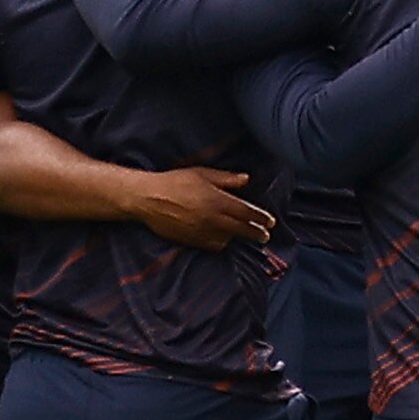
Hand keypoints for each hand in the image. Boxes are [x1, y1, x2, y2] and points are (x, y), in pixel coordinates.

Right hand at [132, 165, 273, 250]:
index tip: (270, 222)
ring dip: (237, 237)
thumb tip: (246, 180)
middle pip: (242, 230)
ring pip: (228, 239)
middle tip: (265, 236)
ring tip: (243, 235)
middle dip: (256, 233)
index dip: (261, 218)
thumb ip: (226, 179)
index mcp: (218, 200)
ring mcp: (203, 232)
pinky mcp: (193, 241)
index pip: (247, 212)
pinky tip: (223, 238)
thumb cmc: (175, 182)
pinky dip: (221, 242)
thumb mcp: (202, 174)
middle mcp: (213, 219)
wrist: (148, 199)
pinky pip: (213, 245)